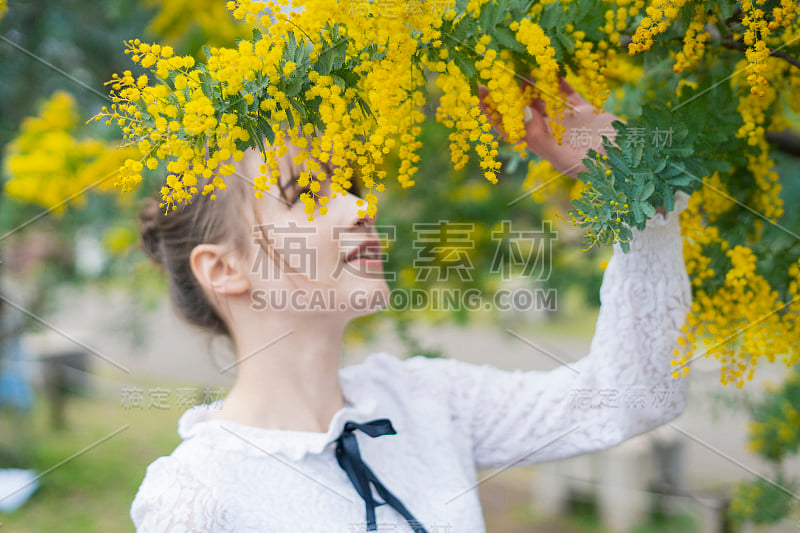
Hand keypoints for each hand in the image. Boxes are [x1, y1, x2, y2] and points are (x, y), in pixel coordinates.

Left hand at [477, 76, 624, 179]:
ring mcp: (566, 119)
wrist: (630, 165)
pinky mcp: (584, 109)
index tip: (480, 92)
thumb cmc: (594, 169)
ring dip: (530, 81)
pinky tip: (547, 64)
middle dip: (508, 91)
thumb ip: (539, 137)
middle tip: (494, 69)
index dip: (492, 111)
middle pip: (522, 108)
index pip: (509, 126)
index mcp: (540, 144)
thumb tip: (519, 114)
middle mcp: (549, 131)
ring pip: (543, 96)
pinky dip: (557, 78)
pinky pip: (566, 90)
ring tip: (515, 63)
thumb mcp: (562, 156)